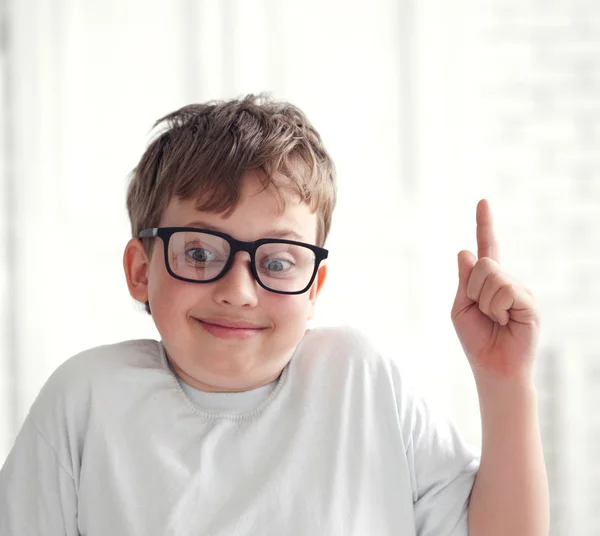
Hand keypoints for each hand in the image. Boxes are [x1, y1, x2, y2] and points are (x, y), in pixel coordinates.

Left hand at [450, 199, 540, 383]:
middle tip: (483, 313)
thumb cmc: (476, 340)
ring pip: (491, 275)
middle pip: (482, 263)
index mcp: (488, 282)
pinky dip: (495, 308)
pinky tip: (505, 322)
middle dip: (472, 289)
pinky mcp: (529, 302)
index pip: (487, 247)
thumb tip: (466, 250)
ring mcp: (520, 290)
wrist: (493, 368)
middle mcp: (507, 281)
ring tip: (494, 320)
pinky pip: (504, 290)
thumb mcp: (460, 308)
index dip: (485, 224)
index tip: (482, 201)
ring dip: (484, 302)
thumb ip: (464, 281)